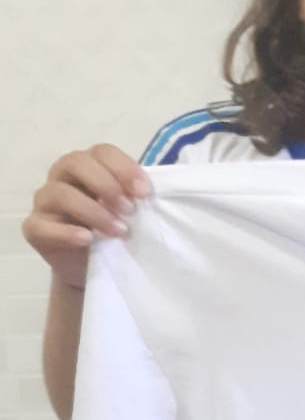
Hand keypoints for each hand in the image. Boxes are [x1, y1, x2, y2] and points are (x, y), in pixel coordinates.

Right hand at [22, 145, 148, 290]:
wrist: (91, 268)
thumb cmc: (111, 231)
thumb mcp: (128, 211)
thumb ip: (135, 197)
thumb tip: (155, 192)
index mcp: (87, 166)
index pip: (102, 152)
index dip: (124, 168)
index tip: (144, 192)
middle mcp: (62, 177)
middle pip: (76, 163)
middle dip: (106, 185)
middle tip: (130, 210)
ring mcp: (45, 201)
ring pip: (60, 193)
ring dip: (93, 211)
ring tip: (118, 231)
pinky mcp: (34, 228)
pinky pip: (42, 226)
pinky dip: (67, 232)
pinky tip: (88, 240)